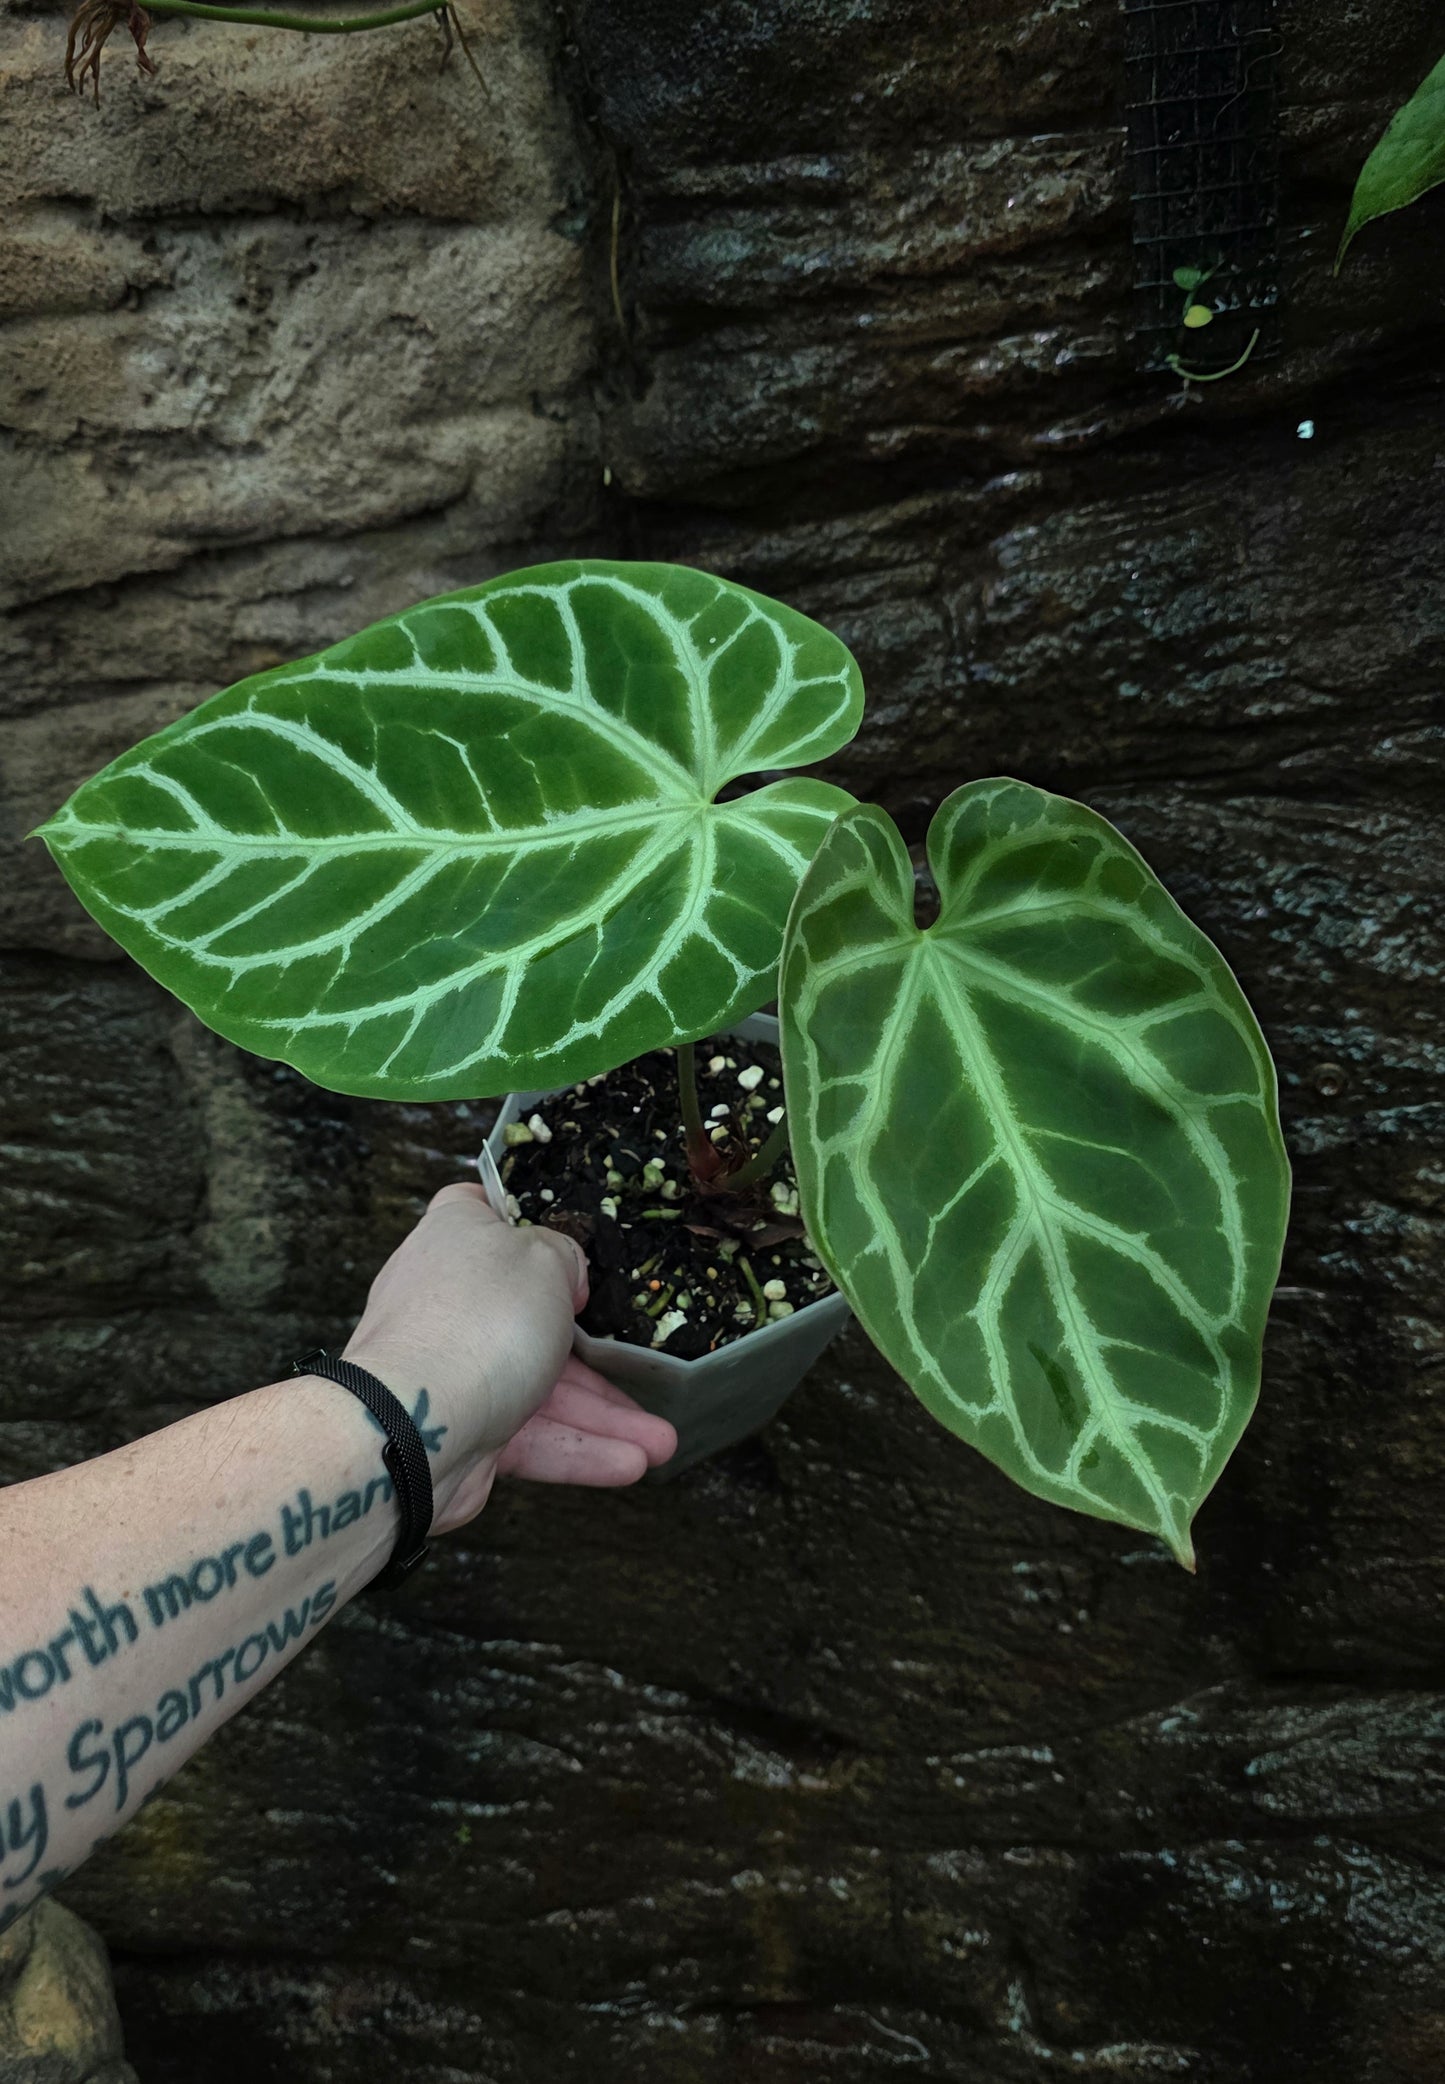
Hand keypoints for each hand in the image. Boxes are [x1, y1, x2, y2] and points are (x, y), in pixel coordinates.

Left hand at [343, 1182, 675, 1529]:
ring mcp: (452, 1369)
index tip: (566, 1241)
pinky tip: (629, 1464)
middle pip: (534, 1316)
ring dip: (603, 1416)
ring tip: (661, 1444)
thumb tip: (566, 1278)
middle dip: (598, 1354)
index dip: (523, 1220)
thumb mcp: (546, 1260)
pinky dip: (577, 1450)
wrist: (413, 1427)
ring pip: (541, 1388)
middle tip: (645, 1368)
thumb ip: (566, 1258)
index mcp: (456, 1239)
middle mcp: (449, 1301)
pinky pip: (528, 1437)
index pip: (480, 1211)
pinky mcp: (461, 1430)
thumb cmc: (480, 1322)